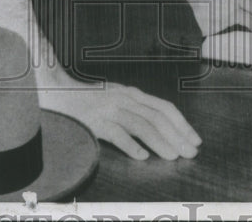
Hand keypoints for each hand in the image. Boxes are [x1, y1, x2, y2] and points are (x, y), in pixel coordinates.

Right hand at [38, 80, 200, 160]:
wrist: (56, 93)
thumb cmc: (88, 101)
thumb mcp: (116, 100)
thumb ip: (135, 110)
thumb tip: (162, 130)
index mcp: (132, 93)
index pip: (164, 107)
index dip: (182, 124)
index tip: (195, 140)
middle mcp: (124, 98)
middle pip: (157, 117)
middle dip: (177, 136)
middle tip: (190, 154)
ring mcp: (110, 108)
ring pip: (141, 125)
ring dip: (160, 142)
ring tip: (173, 157)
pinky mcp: (95, 121)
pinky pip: (116, 134)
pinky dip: (131, 145)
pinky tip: (142, 157)